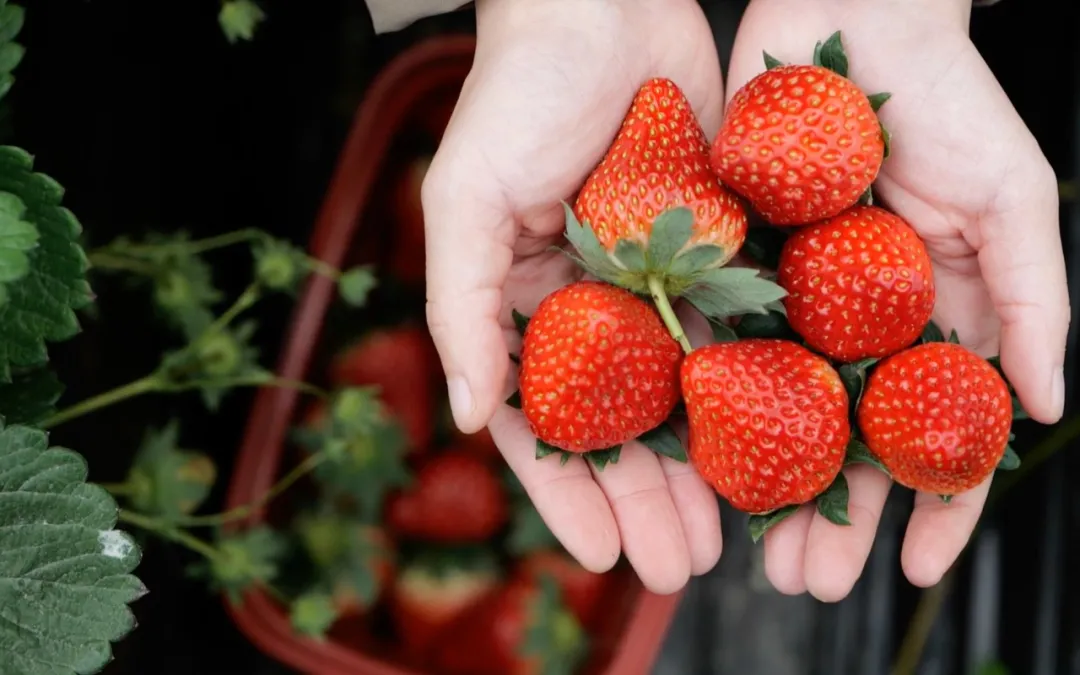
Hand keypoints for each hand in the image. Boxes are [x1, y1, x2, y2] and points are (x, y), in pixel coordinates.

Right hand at [422, 0, 725, 592]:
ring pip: (681, 396)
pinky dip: (749, 392)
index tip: (599, 554)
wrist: (603, 4)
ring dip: (702, 467)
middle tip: (678, 564)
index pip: (543, 421)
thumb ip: (462, 310)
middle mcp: (588, 307)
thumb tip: (472, 420)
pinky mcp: (713, 251)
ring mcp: (653, 284)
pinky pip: (732, 332)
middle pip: (619, 427)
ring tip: (725, 536)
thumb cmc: (518, 95)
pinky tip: (774, 446)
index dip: (568, 493)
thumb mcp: (466, 201)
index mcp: (523, 305)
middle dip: (645, 499)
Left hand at [726, 0, 1068, 600]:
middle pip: (851, 446)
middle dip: (837, 519)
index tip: (920, 568)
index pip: (940, 435)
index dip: (938, 506)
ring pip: (782, 420)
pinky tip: (701, 466)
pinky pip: (722, 352)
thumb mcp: (1012, 201)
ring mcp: (796, 305)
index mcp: (933, 320)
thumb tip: (1047, 408)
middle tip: (809, 583)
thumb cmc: (946, 102)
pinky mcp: (733, 270)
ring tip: (757, 556)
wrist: (848, 20)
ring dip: (772, 491)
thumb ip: (1033, 303)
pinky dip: (714, 413)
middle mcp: (862, 327)